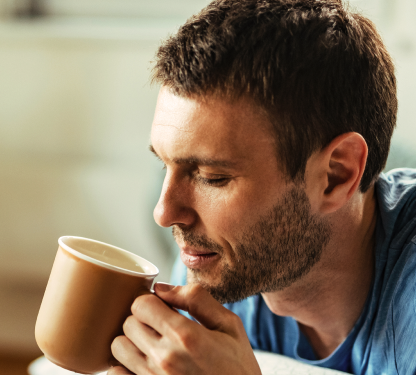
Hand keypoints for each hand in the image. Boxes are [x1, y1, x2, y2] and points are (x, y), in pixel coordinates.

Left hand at [109, 282, 261, 374]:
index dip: (150, 301)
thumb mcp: (229, 325)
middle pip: (127, 323)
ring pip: (117, 348)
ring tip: (152, 344)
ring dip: (132, 342)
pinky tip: (145, 364)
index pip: (141, 304)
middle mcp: (164, 360)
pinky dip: (125, 366)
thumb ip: (196, 299)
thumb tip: (161, 287)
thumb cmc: (237, 365)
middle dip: (142, 319)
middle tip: (160, 326)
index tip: (162, 307)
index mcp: (185, 336)